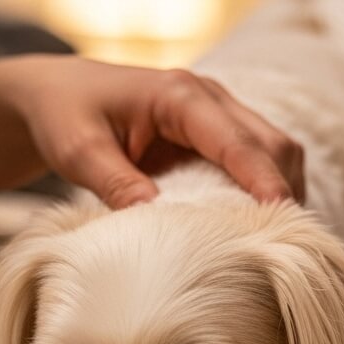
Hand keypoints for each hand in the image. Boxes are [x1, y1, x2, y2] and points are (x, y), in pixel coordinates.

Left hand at [0, 55, 303, 216]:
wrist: (58, 96)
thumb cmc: (65, 117)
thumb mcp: (77, 151)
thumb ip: (114, 181)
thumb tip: (152, 217)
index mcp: (178, 96)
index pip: (236, 140)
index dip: (262, 180)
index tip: (280, 219)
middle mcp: (208, 99)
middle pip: (273, 144)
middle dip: (285, 192)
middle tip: (284, 247)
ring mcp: (218, 115)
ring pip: (275, 153)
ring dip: (281, 195)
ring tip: (276, 246)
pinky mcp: (216, 137)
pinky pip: (257, 164)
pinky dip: (264, 196)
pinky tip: (255, 233)